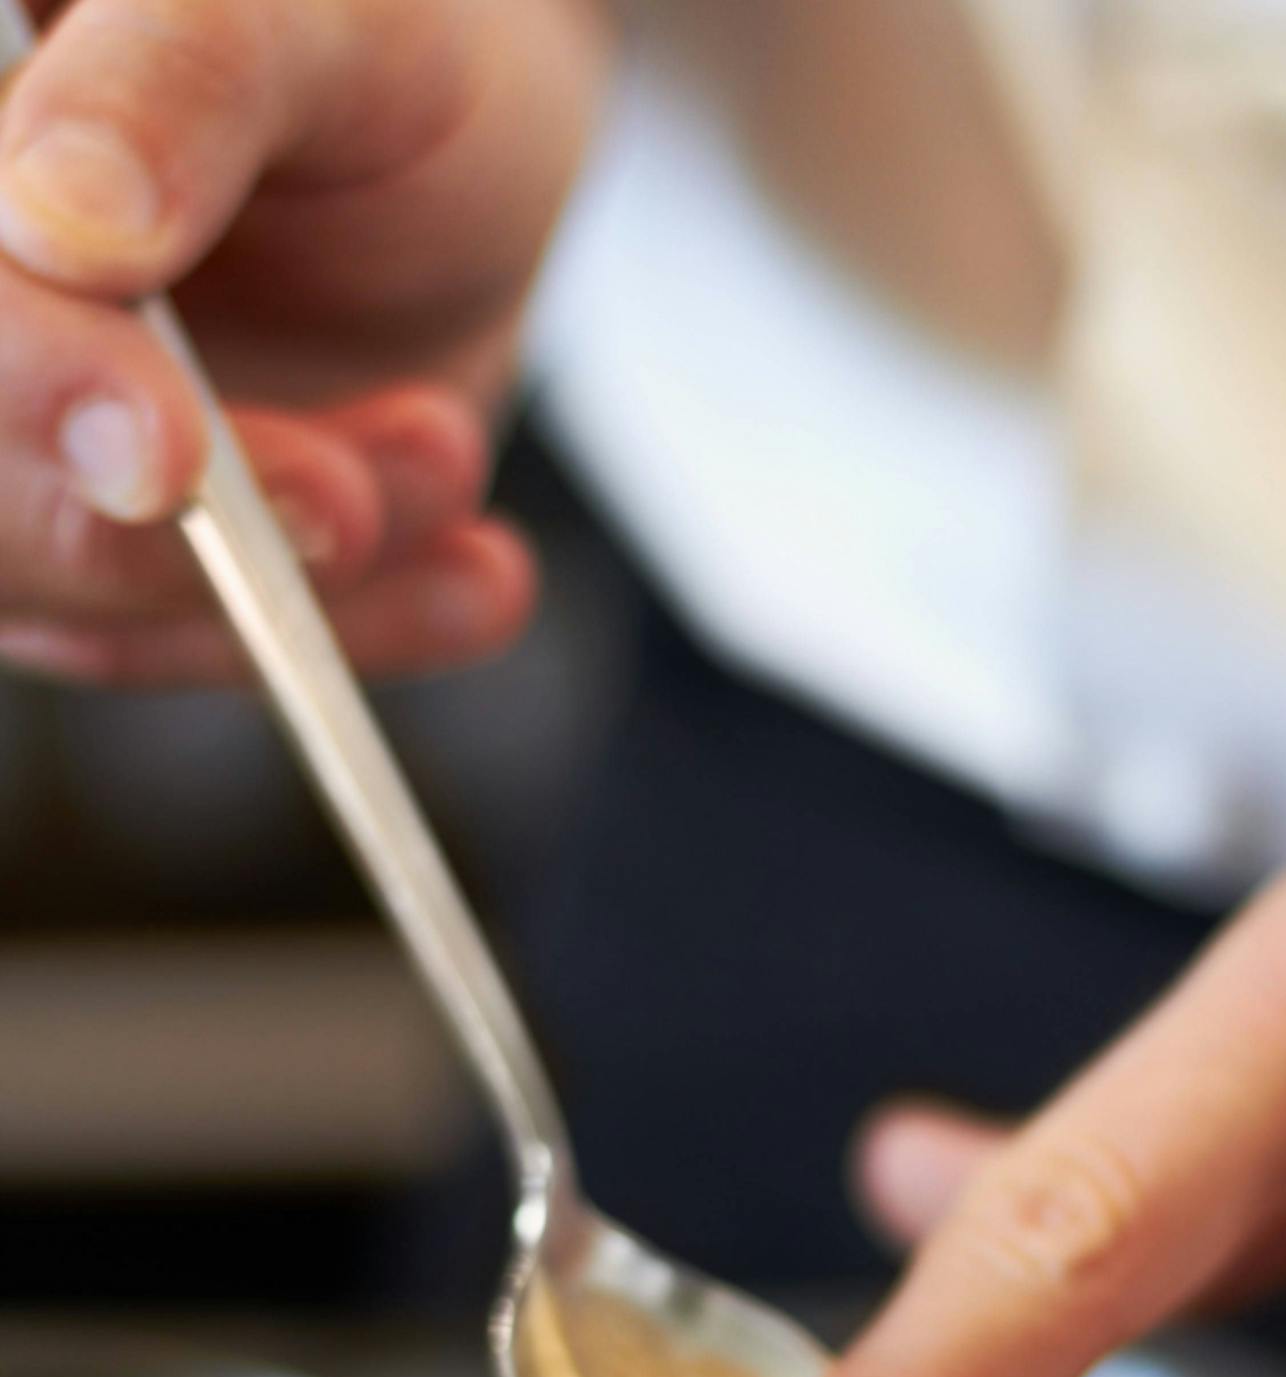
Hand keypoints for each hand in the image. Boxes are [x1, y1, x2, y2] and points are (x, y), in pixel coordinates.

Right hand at [0, 0, 605, 683]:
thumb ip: (183, 77)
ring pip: (78, 595)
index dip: (27, 387)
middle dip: (166, 538)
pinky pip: (197, 642)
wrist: (454, 146)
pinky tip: (476, 577)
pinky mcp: (123, 545)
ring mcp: (24, 440)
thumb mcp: (319, 15)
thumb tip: (62, 218)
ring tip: (445, 458)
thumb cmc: (374, 42)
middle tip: (353, 503)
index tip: (164, 453)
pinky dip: (351, 629)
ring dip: (284, 584)